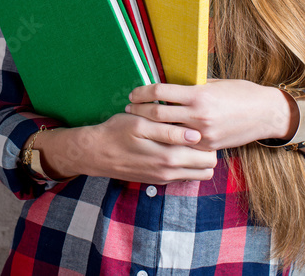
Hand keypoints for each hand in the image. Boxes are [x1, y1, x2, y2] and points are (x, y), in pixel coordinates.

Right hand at [35, 113, 217, 184]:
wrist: (95, 153)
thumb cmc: (117, 132)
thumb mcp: (141, 124)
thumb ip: (169, 131)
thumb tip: (196, 135)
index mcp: (169, 157)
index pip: (208, 156)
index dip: (209, 140)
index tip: (201, 126)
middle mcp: (170, 172)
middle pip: (208, 167)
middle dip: (207, 151)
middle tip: (197, 132)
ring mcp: (164, 178)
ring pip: (198, 174)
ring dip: (197, 159)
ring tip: (187, 141)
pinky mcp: (157, 180)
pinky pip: (182, 175)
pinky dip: (184, 164)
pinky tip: (172, 148)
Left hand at [125, 79, 291, 150]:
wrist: (266, 114)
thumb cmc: (241, 93)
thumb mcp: (214, 83)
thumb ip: (191, 86)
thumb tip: (168, 86)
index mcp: (198, 95)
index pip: (159, 92)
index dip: (142, 92)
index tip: (134, 93)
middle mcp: (199, 115)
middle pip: (157, 114)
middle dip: (139, 111)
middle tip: (129, 108)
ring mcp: (203, 133)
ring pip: (167, 132)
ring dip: (150, 127)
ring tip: (139, 123)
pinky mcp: (209, 146)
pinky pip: (183, 144)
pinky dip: (170, 140)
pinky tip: (161, 137)